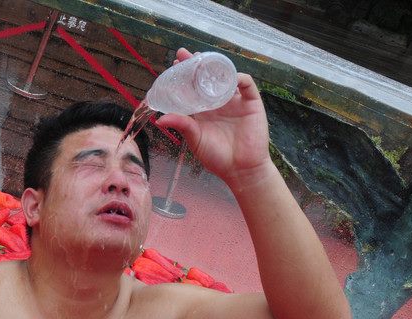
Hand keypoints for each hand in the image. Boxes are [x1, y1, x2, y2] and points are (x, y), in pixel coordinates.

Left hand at [156, 49, 272, 186]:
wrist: (241, 170)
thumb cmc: (216, 156)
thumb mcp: (195, 139)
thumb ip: (181, 125)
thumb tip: (160, 119)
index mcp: (203, 110)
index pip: (192, 87)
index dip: (184, 74)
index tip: (175, 63)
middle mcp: (218, 102)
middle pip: (207, 77)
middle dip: (197, 64)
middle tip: (185, 55)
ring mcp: (235, 101)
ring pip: (226, 77)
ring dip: (216, 66)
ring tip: (204, 60)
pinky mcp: (251, 103)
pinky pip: (246, 84)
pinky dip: (238, 77)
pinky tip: (228, 76)